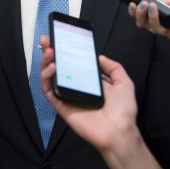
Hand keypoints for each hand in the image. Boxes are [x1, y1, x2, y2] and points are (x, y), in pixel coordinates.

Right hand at [39, 35, 137, 153]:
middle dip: (49, 51)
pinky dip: (46, 78)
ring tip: (49, 52)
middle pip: (57, 66)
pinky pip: (48, 91)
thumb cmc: (123, 110)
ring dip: (45, 62)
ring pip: (49, 76)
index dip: (64, 49)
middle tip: (46, 39)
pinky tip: (53, 67)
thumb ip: (113, 67)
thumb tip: (100, 57)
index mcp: (88, 80)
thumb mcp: (123, 82)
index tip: (59, 36)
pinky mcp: (60, 105)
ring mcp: (66, 95)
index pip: (72, 61)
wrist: (119, 131)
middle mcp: (75, 85)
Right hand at [128, 0, 169, 53]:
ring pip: (155, 28)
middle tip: (142, 4)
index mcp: (159, 16)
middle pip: (144, 24)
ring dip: (153, 16)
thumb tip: (159, 1)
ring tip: (153, 6)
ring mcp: (169, 33)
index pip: (142, 16)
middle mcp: (161, 26)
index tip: (132, 3)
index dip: (134, 11)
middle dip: (140, 14)